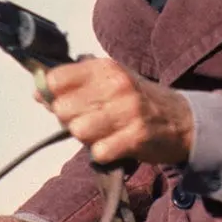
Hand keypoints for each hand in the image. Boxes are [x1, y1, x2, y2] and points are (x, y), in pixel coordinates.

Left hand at [40, 56, 194, 165]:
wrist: (184, 120)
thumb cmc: (139, 100)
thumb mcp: (109, 82)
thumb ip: (73, 84)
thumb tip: (38, 92)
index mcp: (105, 68)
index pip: (55, 79)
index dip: (52, 95)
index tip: (62, 102)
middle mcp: (116, 85)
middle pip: (63, 109)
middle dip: (71, 121)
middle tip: (90, 122)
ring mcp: (128, 110)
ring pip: (78, 131)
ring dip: (87, 138)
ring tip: (104, 134)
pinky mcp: (136, 136)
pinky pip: (98, 152)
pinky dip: (103, 154)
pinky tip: (115, 146)